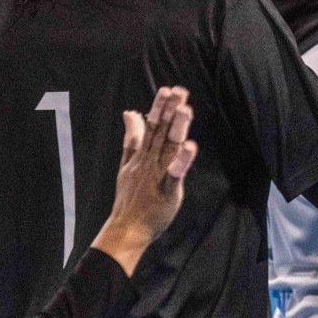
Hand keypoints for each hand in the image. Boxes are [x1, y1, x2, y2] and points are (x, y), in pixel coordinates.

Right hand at [91, 86, 198, 276]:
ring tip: (185, 108)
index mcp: (141, 155)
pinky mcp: (166, 190)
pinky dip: (182, 160)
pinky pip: (175, 173)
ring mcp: (156, 175)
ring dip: (176, 127)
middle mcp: (148, 161)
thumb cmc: (130, 197)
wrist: (126, 228)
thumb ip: (131, 138)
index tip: (168, 89)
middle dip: (169, 110)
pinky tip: (191, 146)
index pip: (151, 126)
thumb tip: (130, 112)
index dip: (160, 107)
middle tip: (178, 90)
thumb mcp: (127, 164)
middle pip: (159, 131)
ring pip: (168, 147)